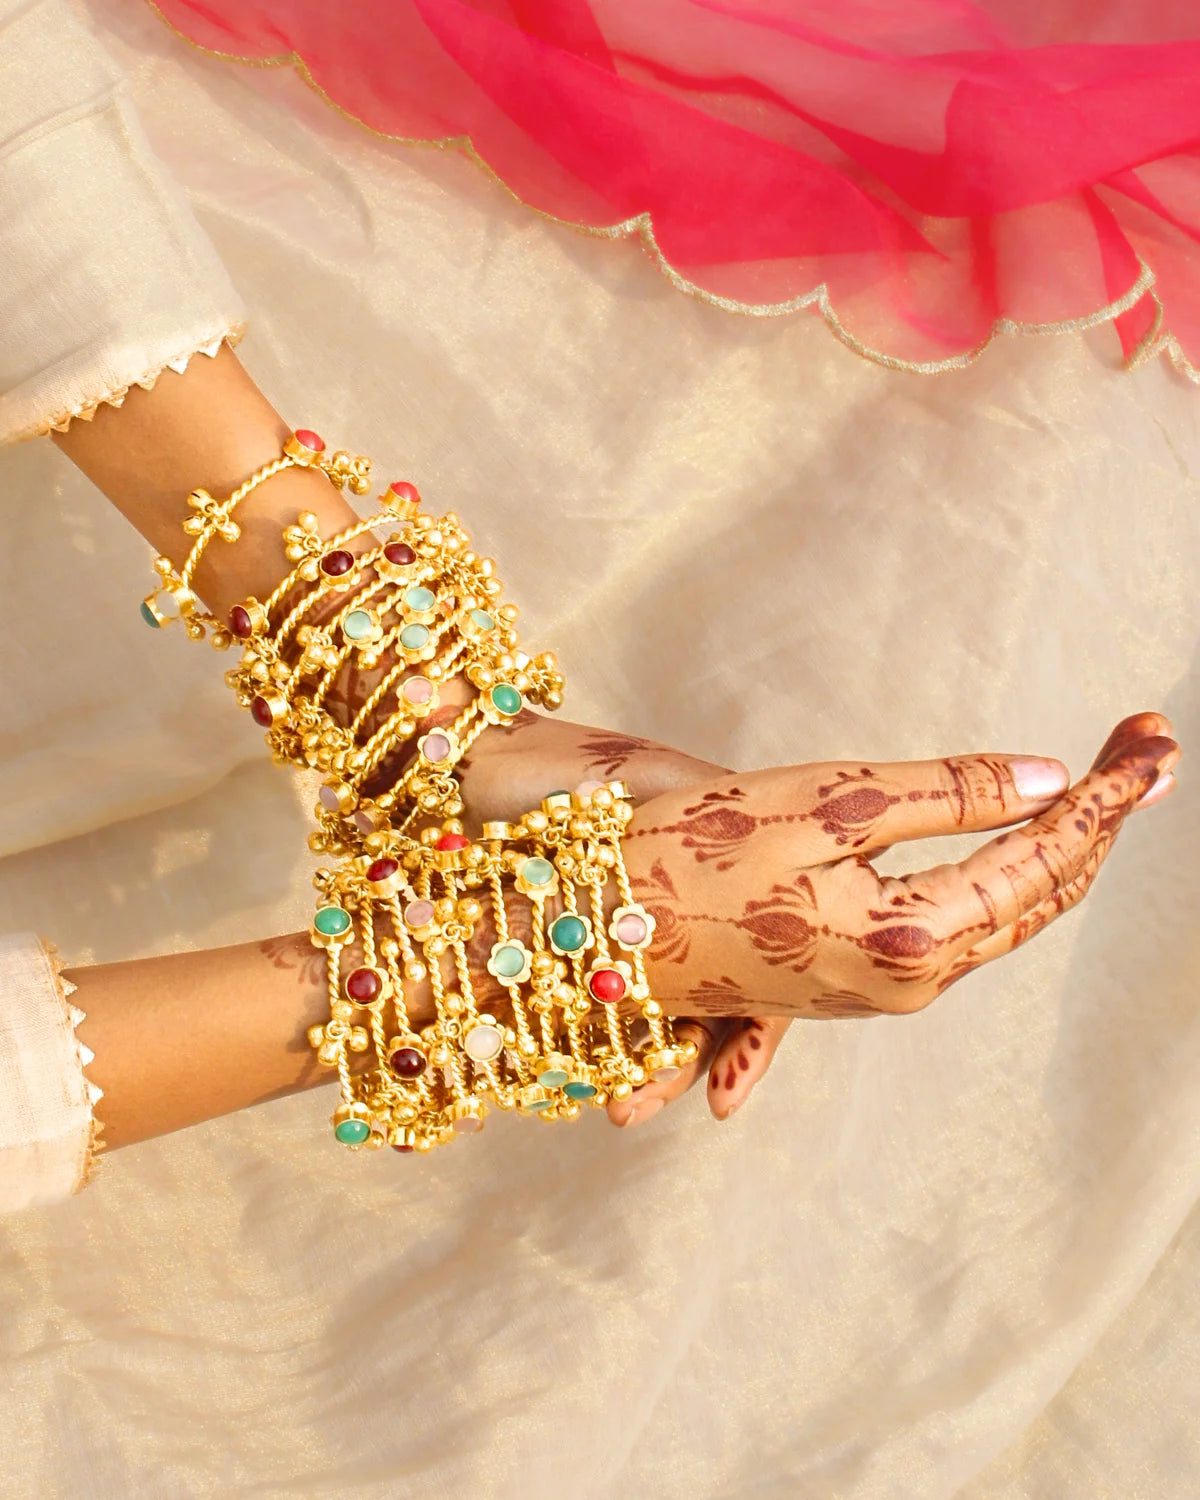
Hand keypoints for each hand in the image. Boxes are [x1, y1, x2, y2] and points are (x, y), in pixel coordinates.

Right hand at [617, 716, 1177, 1087]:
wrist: (597, 934)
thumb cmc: (691, 859)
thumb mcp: (820, 805)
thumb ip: (943, 794)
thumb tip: (1051, 780)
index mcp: (912, 938)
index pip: (1043, 860)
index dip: (1106, 796)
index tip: (1151, 740)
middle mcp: (913, 980)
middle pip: (1039, 896)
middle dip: (1102, 820)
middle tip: (1148, 749)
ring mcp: (883, 988)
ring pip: (1003, 915)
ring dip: (1056, 849)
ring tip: (1105, 788)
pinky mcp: (852, 979)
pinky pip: (956, 927)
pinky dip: (1001, 878)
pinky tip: (1024, 849)